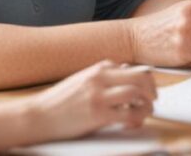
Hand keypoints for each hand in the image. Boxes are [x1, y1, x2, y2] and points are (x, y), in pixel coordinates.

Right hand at [0, 61, 154, 149]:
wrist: (38, 116)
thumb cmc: (59, 101)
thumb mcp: (82, 80)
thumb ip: (103, 76)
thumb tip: (127, 72)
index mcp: (97, 69)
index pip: (132, 68)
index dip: (144, 79)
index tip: (147, 90)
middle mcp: (100, 78)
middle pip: (140, 76)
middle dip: (152, 88)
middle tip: (153, 100)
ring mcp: (99, 96)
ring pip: (137, 93)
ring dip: (147, 105)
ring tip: (144, 113)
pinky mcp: (98, 115)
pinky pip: (129, 115)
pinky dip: (137, 119)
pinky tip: (132, 123)